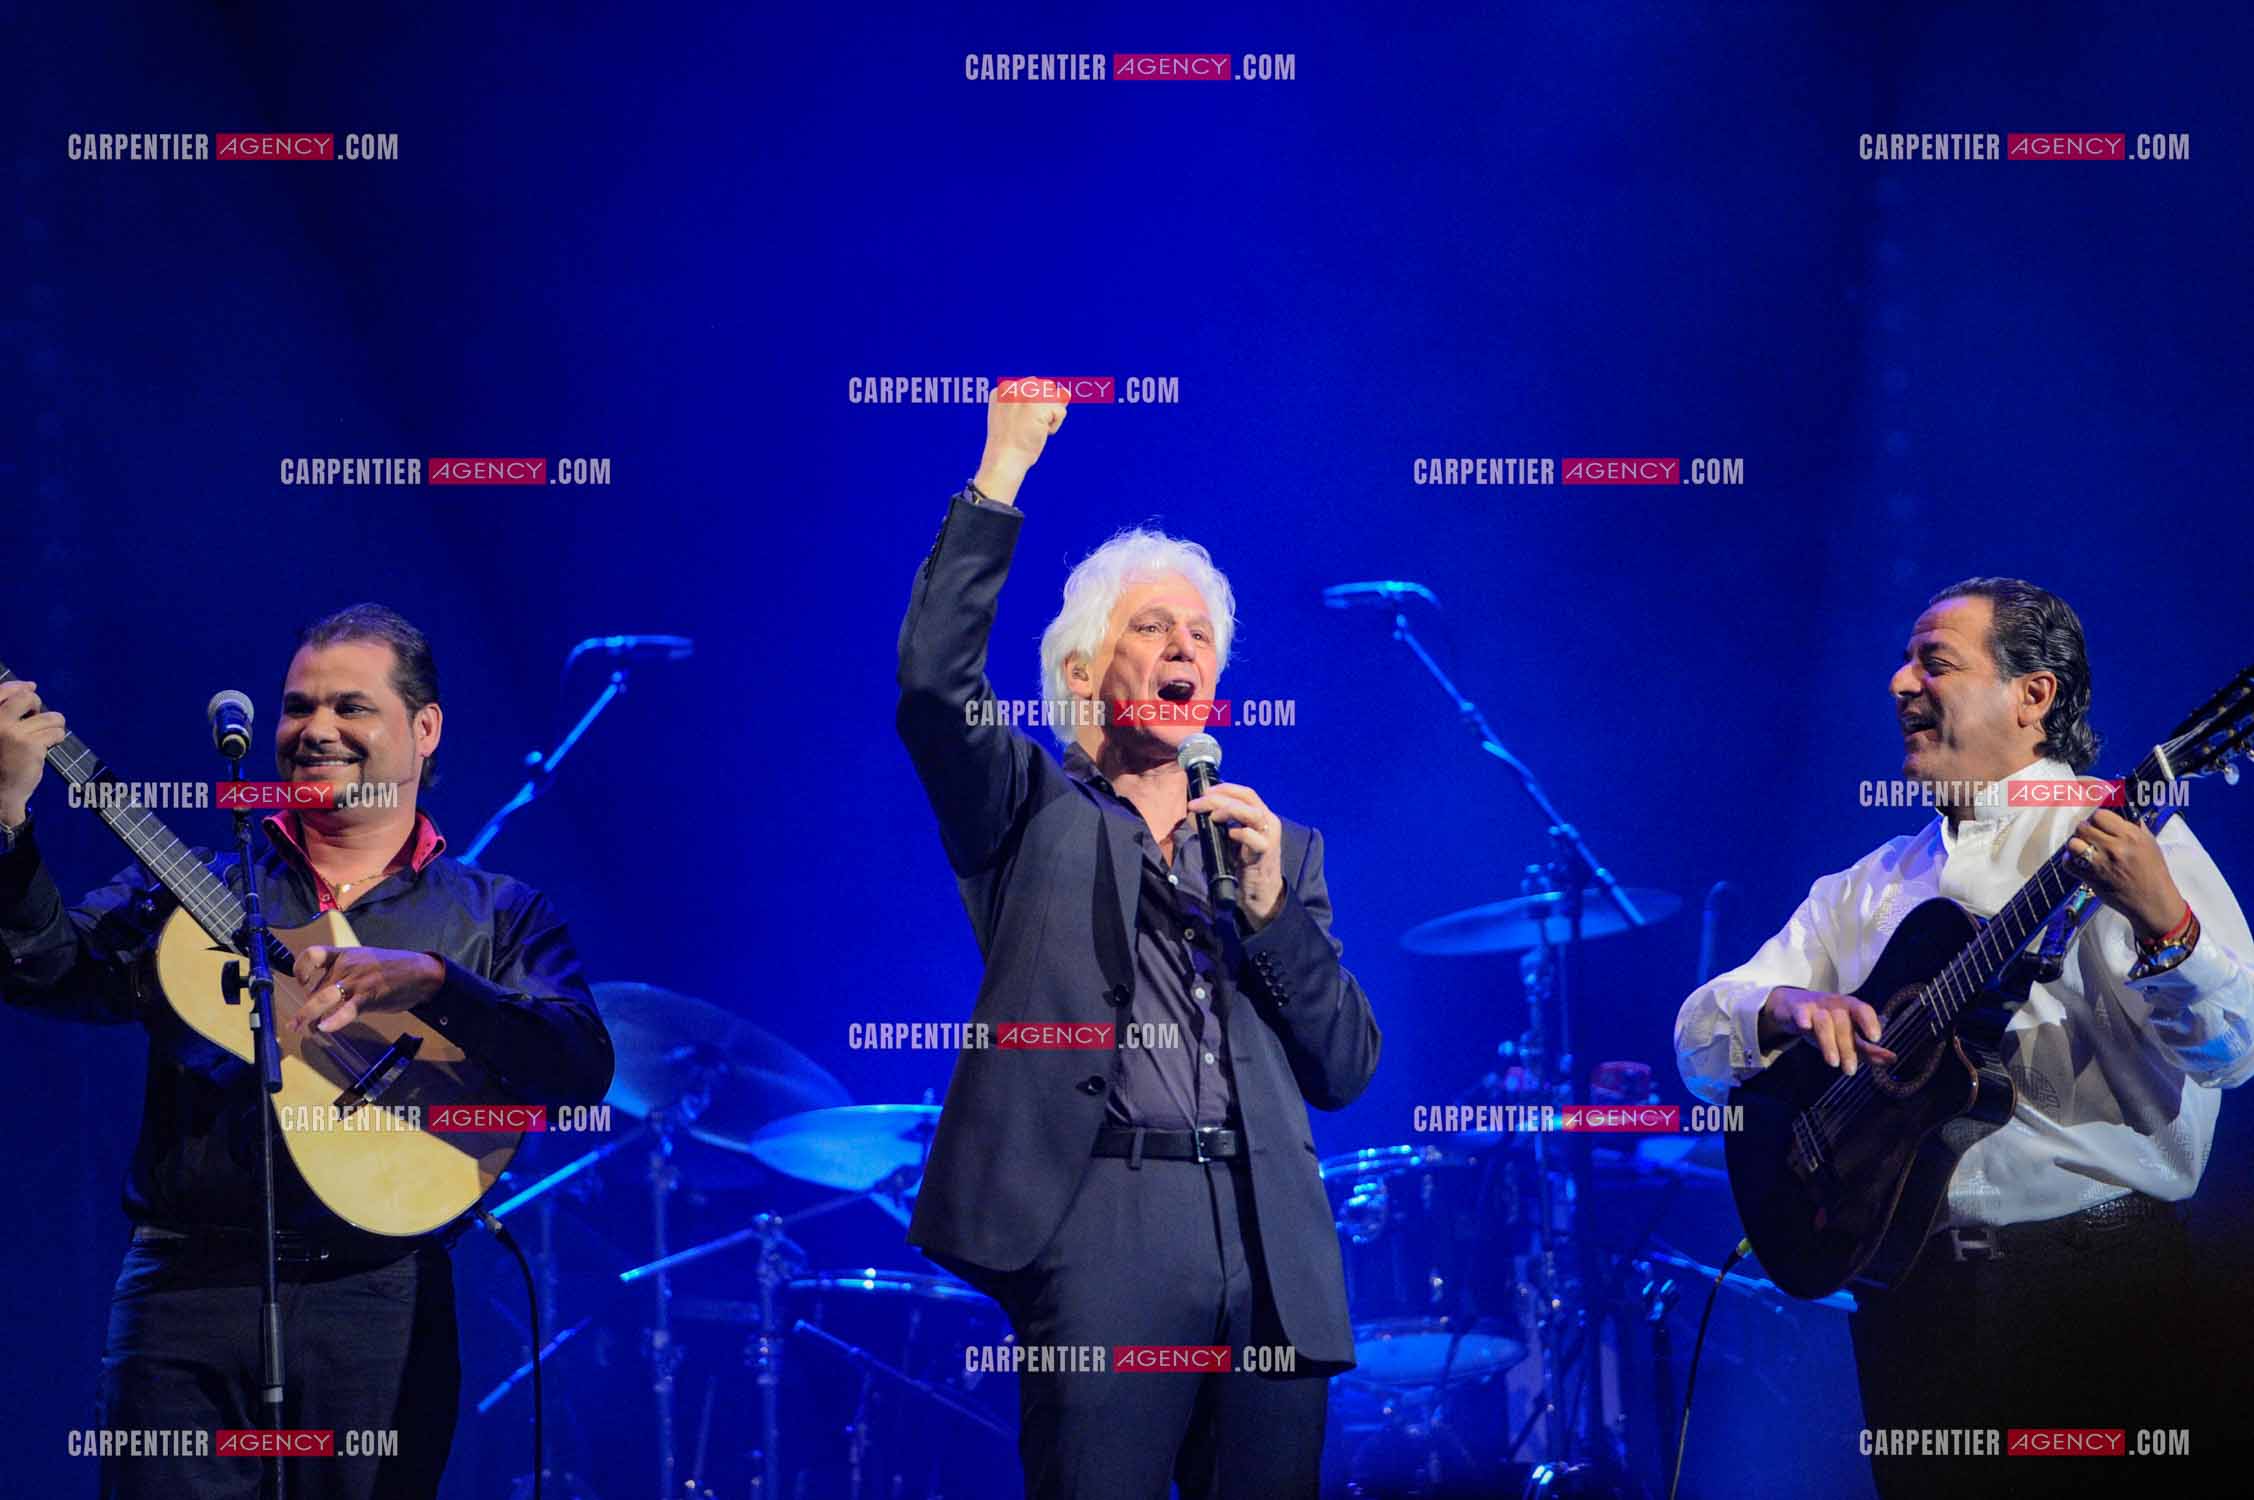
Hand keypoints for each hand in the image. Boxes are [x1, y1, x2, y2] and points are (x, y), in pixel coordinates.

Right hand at [0, 680, 66, 826]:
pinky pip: (56, 732)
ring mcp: (13, 732)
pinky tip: (49, 745)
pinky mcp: (31, 745)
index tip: (32, 687)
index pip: (2, 691)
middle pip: (28, 698)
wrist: (0, 791)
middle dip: (39, 705)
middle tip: (39, 719)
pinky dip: (58, 737)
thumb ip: (7, 713)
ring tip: (47, 735)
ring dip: (54, 724)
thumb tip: (30, 687)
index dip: (20, 686)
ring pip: (49, 716)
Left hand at [289, 946, 444, 1034]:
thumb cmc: (393, 969)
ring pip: (323, 998)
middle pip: (316, 987)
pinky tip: (326, 1028)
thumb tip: (327, 998)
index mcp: (344, 954)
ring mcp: (356, 981)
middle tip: (296, 1024)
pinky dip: (334, 1020)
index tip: (302, 982)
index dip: (301, 968)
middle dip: (306, 1009)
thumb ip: (345, 977)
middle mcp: (346, 966)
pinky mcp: (368, 996)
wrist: (421, 973)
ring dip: (308, 1015)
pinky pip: (346, 1010)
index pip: (313, 954)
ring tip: (301, 1028)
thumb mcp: (365, 964)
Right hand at [971, 377, 1070, 505]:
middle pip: (1046, 387)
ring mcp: (1025, 395)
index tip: (1021, 423)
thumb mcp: (1016, 417)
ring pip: (1055, 398)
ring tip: (1033, 429)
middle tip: (1028, 426)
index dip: (1035, 407)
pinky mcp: (1038, 405)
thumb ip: (1034, 401)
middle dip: (1045, 408)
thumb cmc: (1012, 444)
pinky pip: (1060, 411)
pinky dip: (1054, 426)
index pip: (1032, 385)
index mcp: (1002, 389)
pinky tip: (1039, 433)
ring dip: (1050, 416)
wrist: (1004, 460)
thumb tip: (1066, 394)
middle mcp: (1013, 387)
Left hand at [1187, 781, 1284, 927]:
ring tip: (1212, 817)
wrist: (1261, 892)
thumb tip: (1193, 814)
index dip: (1226, 788)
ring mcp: (1269, 836)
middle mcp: (1268, 822)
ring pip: (1252, 814)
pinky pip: (1253, 838)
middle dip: (1219, 798)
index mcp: (1261, 816)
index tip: (1205, 791)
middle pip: (1246, 799)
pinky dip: (1239, 833)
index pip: (1246, 793)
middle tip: (1197, 803)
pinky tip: (1228, 835)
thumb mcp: (1229, 841)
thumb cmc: (1245, 864)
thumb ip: (1215, 825)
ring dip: (1229, 811)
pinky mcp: (1266, 852)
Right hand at [1759, 986, 1896, 1075]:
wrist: (1793, 1007)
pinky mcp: (1797, 1009)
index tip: (1875, 1038)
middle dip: (1847, 1048)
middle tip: (1850, 1071)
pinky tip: (1805, 1027)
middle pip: (1843, 1024)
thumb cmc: (1828, 1023)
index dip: (1869, 1022)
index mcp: (1851, 1007)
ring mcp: (1815, 1005)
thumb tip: (1893, 1060)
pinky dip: (1803, 1018)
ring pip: (1824, 1022)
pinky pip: (1801, 1013)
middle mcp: (1835, 1004)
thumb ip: (1868, 1049)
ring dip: (1829, 1042)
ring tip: (1833, 1063)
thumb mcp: (1848, 1035)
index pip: (1863, 1010)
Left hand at [2064, 809, 2186, 939]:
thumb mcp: (2150, 844)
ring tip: (2083, 849)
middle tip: (2090, 837)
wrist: (2153, 901)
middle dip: (2085, 830)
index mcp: (2131, 836)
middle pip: (2083, 827)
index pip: (2100, 815)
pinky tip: (2078, 862)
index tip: (2099, 824)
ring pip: (2072, 843)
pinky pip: (2068, 863)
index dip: (2097, 819)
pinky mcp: (2091, 878)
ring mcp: (2101, 864)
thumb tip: (2119, 813)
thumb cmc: (2153, 872)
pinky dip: (2069, 861)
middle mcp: (2115, 848)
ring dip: (2076, 845)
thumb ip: (2133, 827)